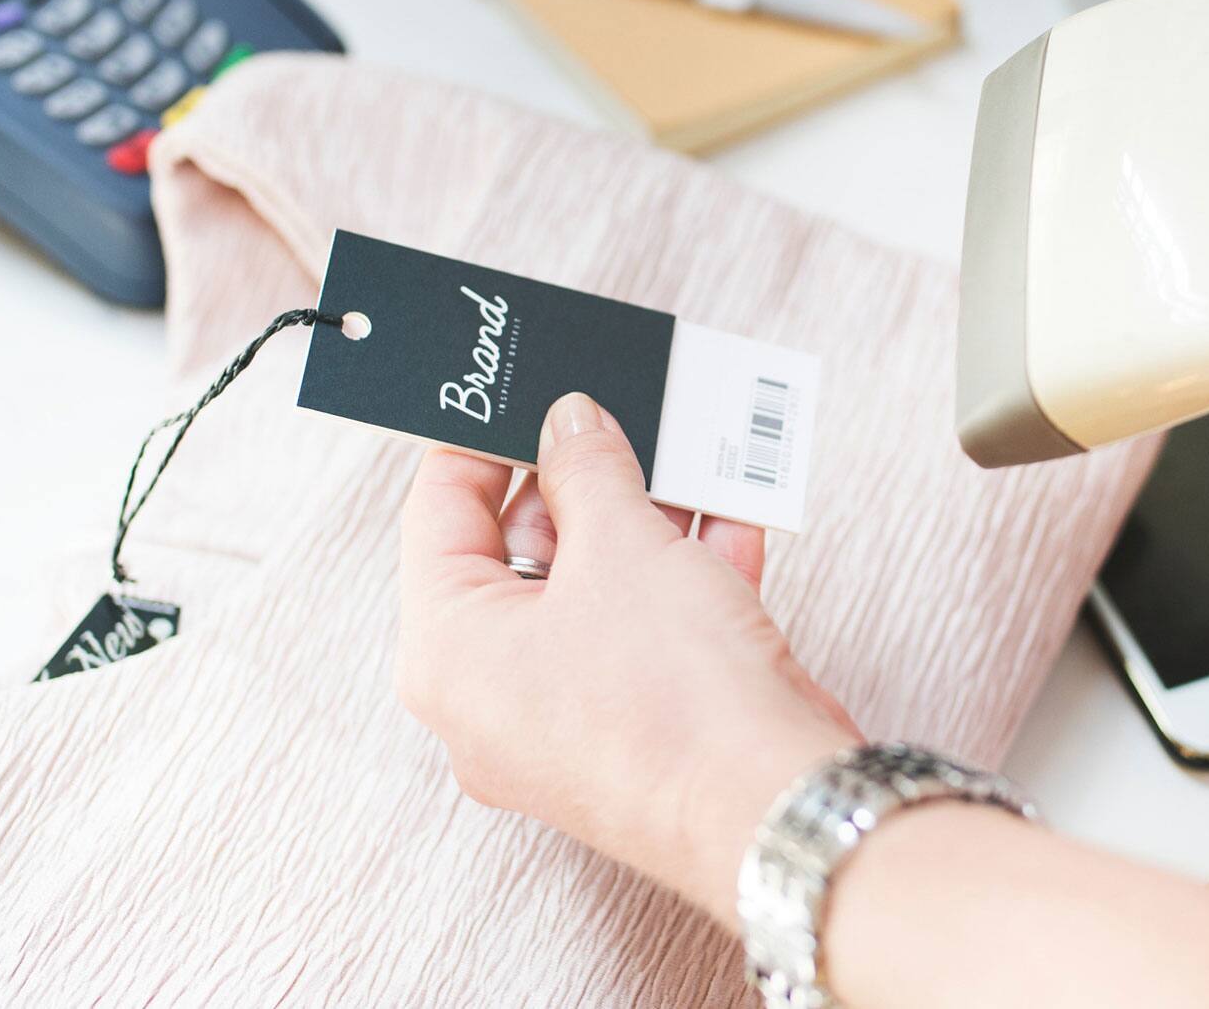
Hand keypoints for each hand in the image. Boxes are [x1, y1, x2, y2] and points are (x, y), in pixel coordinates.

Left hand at [395, 392, 859, 923]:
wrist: (771, 808)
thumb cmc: (672, 703)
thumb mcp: (621, 547)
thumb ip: (586, 469)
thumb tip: (569, 425)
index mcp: (448, 650)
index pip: (437, 512)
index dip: (480, 442)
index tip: (520, 399)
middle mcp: (492, 693)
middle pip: (519, 549)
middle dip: (580, 479)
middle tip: (615, 423)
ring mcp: (563, 716)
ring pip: (589, 588)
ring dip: (641, 520)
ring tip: (682, 458)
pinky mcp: (631, 726)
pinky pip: (638, 630)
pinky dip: (678, 574)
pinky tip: (726, 519)